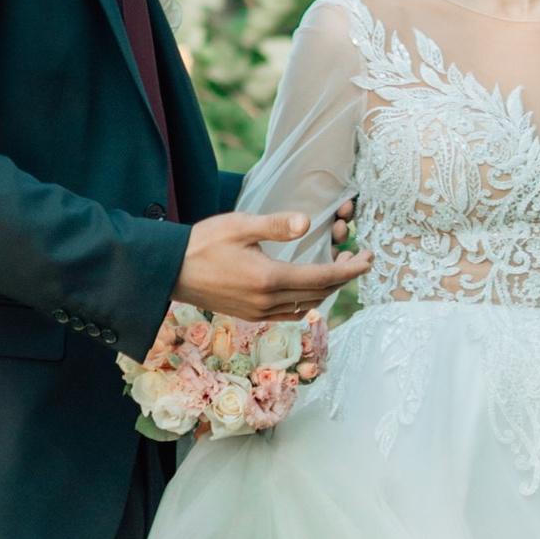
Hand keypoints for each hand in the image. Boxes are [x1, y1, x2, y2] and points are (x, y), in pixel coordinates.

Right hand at [177, 204, 369, 324]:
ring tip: (336, 268)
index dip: (351, 270)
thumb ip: (277, 225)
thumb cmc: (203, 243)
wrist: (170, 270)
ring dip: (326, 290)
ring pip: (306, 306)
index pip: (323, 279)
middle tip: (356, 257)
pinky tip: (307, 286)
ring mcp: (258, 313)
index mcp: (269, 279)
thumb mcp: (241, 226)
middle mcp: (267, 302)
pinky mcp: (250, 315)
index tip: (368, 259)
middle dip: (343, 278)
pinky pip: (289, 312)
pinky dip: (307, 300)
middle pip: (319, 295)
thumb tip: (308, 223)